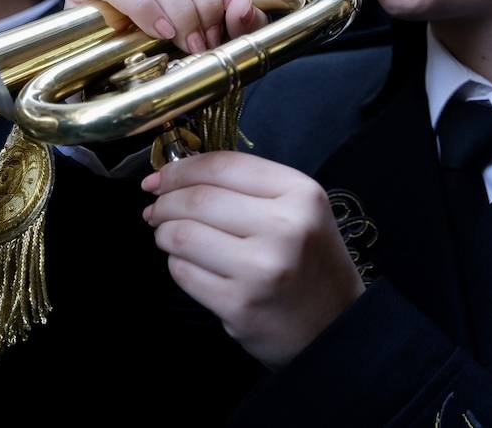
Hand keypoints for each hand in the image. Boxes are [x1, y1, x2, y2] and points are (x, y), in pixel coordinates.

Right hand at [65, 0, 268, 51]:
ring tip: (186, 42)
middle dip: (205, 3)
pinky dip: (142, 7)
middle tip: (207, 40)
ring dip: (177, 9)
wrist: (101, 58)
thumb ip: (240, 23)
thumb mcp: (214, 35)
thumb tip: (241, 6)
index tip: (234, 5)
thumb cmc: (166, 41)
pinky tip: (157, 30)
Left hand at [141, 152, 365, 368]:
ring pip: (184, 235)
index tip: (159, 178)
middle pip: (199, 199)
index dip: (181, 168)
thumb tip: (172, 177)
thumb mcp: (299, 211)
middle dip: (165, 201)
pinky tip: (189, 264)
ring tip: (168, 236)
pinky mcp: (240, 305)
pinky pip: (184, 273)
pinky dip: (177, 264)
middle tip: (156, 209)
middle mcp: (285, 227)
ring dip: (165, 233)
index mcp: (301, 193)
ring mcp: (261, 268)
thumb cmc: (310, 261)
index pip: (224, 165)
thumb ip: (247, 188)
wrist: (335, 326)